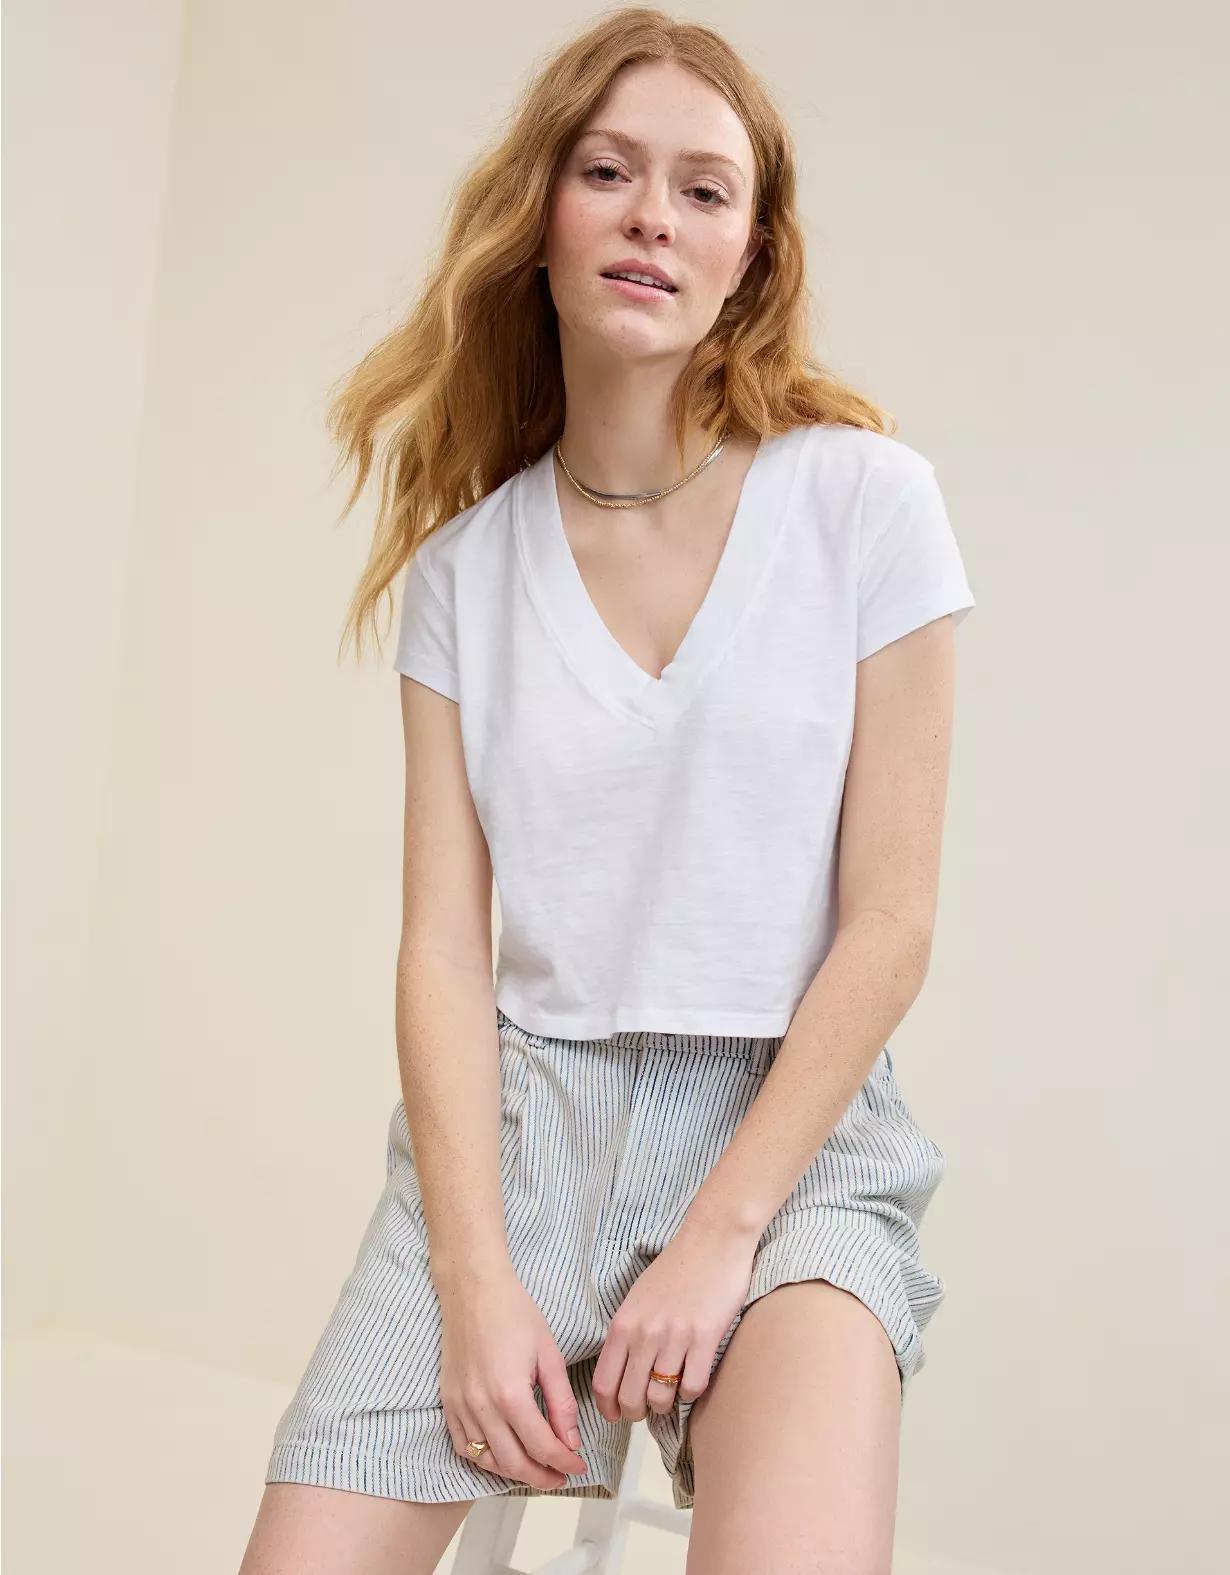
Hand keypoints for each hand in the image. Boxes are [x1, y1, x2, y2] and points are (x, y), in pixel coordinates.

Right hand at [436, 1261, 588, 1489]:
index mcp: (511, 1395)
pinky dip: (484, 1458)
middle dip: (542, 1476)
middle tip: (562, 1475)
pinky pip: (464, 1445)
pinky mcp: (447, 1401)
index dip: (564, 1462)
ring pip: (487, 1460)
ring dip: (514, 1472)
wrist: (473, 1289)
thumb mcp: (549, 1355)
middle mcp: (481, 1408)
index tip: (579, 1465)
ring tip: (536, 1469)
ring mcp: (460, 1406)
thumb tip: (570, 1441)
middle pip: (514, 1463)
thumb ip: (561, 1403)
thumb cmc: (515, 1313)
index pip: (542, 1447)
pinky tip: (502, 1455)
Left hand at [591, 1221, 758, 1421]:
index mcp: (624, 1323)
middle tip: (646, 1410)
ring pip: (660, 1397)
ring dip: (665, 1405)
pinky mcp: (705, 1338)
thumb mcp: (638, 1298)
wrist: (712, 1240)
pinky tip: (692, 1380)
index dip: (607, 1408)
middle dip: (636, 1413)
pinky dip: (690, 1393)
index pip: (603, 1382)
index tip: (616, 1415)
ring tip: (670, 1395)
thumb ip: (628, 1332)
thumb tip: (622, 1370)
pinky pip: (692, 1386)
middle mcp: (644, 1333)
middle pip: (629, 1397)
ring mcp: (675, 1337)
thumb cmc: (676, 1268)